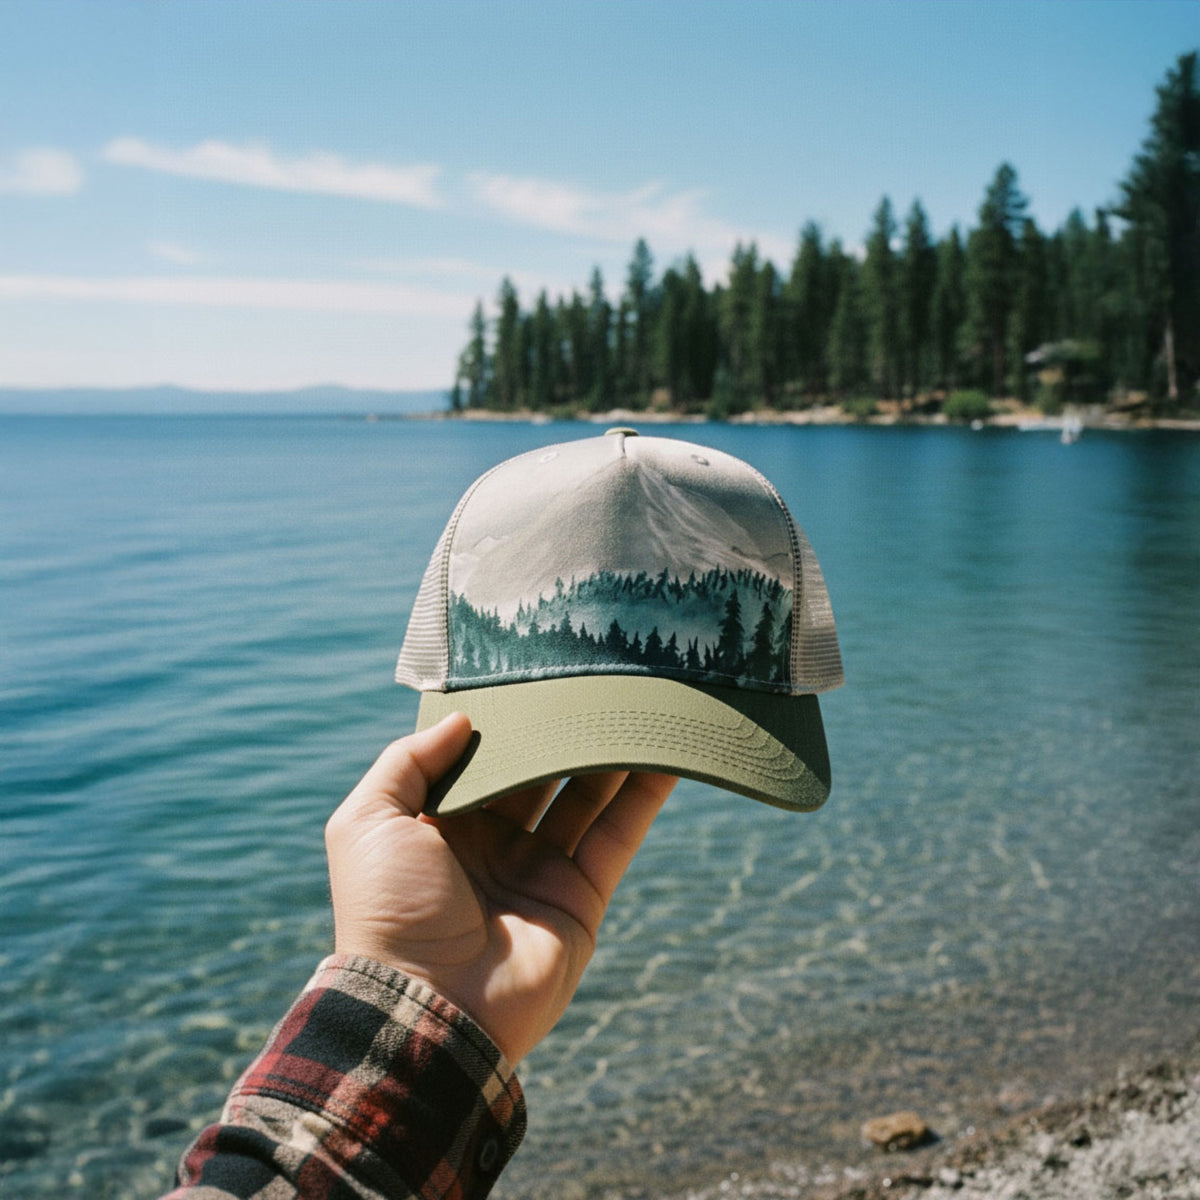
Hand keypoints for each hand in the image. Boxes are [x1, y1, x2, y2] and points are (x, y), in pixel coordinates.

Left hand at [325, 712, 675, 1063]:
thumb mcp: (367, 822)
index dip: (506, 721)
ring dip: (611, 752)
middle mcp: (493, 843)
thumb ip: (407, 762)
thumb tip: (463, 717)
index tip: (533, 675)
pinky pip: (617, 836)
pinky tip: (665, 753)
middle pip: (539, 772)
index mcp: (440, 824)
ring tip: (638, 701)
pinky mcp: (580, 896)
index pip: (482, 759)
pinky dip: (643, 796)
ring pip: (585, 796)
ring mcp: (540, 870)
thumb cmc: (388, 911)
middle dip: (563, 730)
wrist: (428, 1008)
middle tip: (595, 679)